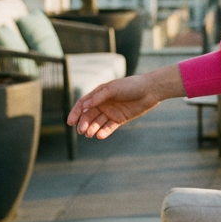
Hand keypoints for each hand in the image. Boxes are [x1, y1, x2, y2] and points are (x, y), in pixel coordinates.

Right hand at [66, 64, 185, 138]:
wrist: (150, 90)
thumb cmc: (130, 86)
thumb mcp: (113, 89)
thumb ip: (98, 97)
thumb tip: (83, 106)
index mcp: (99, 94)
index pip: (83, 105)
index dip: (75, 113)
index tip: (70, 122)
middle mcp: (103, 104)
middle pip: (89, 115)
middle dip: (84, 123)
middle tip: (81, 131)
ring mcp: (111, 112)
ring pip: (98, 123)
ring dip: (92, 128)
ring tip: (90, 134)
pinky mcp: (119, 119)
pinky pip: (109, 127)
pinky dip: (104, 132)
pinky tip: (100, 135)